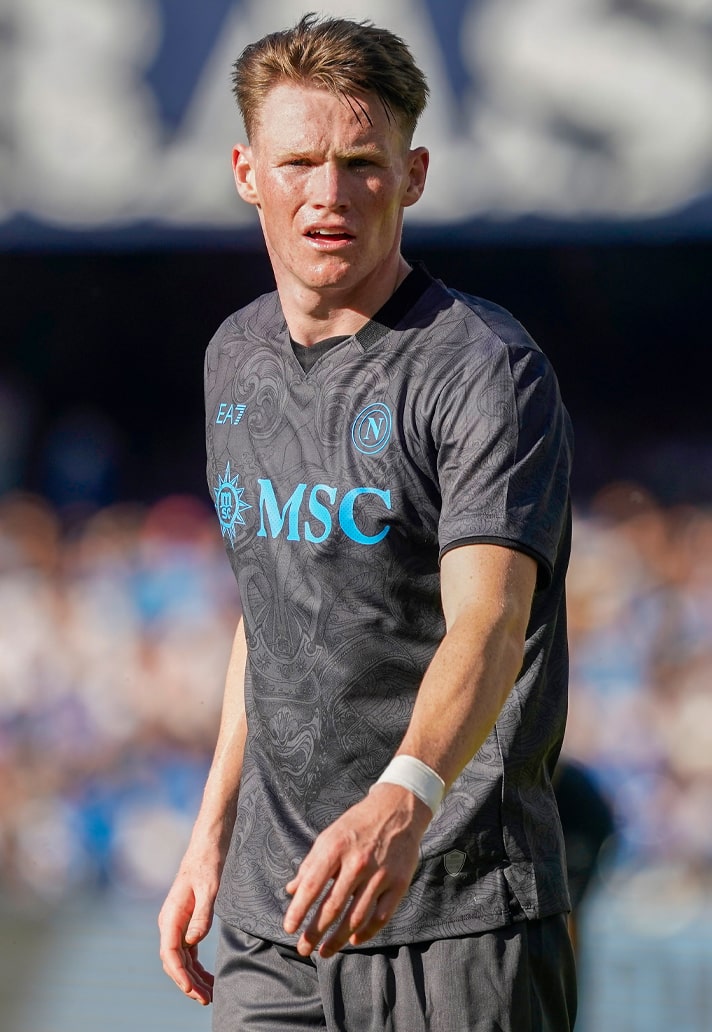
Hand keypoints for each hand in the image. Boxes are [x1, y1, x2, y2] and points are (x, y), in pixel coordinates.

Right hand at [158, 848, 220, 1005]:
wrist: (207, 845)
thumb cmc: (208, 863)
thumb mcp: (209, 887)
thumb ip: (202, 914)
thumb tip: (193, 942)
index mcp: (171, 915)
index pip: (169, 953)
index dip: (179, 974)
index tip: (191, 990)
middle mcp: (170, 922)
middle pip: (174, 961)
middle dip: (188, 983)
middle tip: (206, 999)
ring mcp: (177, 923)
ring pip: (181, 959)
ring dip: (193, 978)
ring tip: (209, 994)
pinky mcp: (187, 922)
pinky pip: (188, 951)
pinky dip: (196, 966)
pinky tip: (207, 977)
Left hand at [283, 783, 431, 957]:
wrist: (397, 809)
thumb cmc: (357, 824)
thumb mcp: (329, 836)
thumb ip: (310, 864)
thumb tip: (291, 890)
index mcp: (336, 848)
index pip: (312, 886)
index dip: (298, 910)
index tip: (289, 929)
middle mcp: (358, 862)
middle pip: (332, 907)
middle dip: (314, 932)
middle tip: (303, 949)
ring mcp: (380, 874)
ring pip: (356, 918)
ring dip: (337, 939)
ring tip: (324, 952)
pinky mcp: (399, 883)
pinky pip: (381, 917)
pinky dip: (366, 933)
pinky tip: (353, 941)